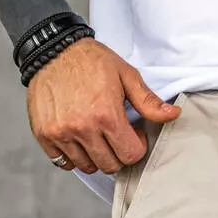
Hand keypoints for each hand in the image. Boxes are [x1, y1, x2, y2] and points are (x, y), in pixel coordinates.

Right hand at [27, 38, 180, 175]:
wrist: (53, 49)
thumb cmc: (91, 61)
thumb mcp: (125, 75)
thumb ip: (148, 101)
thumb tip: (173, 115)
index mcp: (106, 115)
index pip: (130, 156)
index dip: (135, 147)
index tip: (132, 133)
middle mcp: (82, 128)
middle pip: (109, 166)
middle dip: (117, 154)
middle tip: (114, 135)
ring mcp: (61, 134)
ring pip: (87, 167)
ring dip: (95, 156)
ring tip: (96, 135)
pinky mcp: (44, 135)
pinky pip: (64, 163)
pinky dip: (73, 157)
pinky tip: (78, 139)